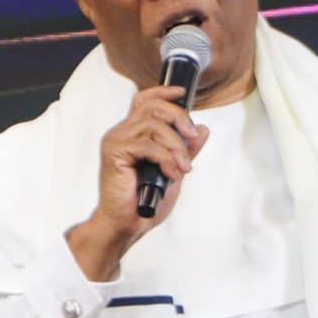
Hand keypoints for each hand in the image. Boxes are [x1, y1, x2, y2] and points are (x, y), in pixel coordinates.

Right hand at [67, 85, 207, 279]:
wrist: (126, 225)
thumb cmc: (143, 203)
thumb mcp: (174, 172)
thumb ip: (185, 150)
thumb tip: (202, 130)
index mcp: (133, 133)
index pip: (145, 100)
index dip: (164, 92)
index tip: (183, 93)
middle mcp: (122, 132)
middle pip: (153, 106)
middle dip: (179, 119)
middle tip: (192, 137)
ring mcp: (116, 140)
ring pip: (153, 124)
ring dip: (175, 145)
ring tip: (182, 168)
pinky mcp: (114, 152)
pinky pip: (147, 144)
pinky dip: (165, 158)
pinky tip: (171, 174)